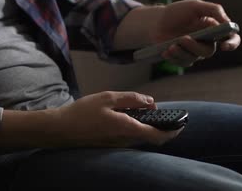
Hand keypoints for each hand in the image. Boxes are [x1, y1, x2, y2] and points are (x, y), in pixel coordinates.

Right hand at [55, 91, 182, 146]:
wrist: (61, 130)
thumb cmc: (82, 112)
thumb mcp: (107, 98)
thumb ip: (131, 99)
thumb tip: (150, 101)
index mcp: (127, 128)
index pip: (157, 135)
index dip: (172, 130)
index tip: (181, 123)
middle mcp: (125, 140)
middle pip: (151, 137)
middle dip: (161, 126)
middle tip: (160, 111)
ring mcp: (118, 144)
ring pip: (141, 137)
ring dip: (147, 126)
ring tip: (144, 110)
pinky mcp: (111, 144)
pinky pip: (130, 137)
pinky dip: (135, 127)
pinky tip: (127, 115)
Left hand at [151, 0, 240, 66]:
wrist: (156, 21)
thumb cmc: (177, 12)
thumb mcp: (195, 6)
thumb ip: (214, 10)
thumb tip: (227, 22)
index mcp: (214, 29)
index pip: (231, 38)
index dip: (232, 43)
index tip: (224, 46)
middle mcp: (206, 42)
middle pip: (208, 51)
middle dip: (195, 46)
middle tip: (182, 39)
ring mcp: (194, 51)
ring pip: (194, 58)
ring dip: (181, 52)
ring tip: (170, 46)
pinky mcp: (183, 58)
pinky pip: (182, 62)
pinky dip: (174, 57)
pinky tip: (165, 51)